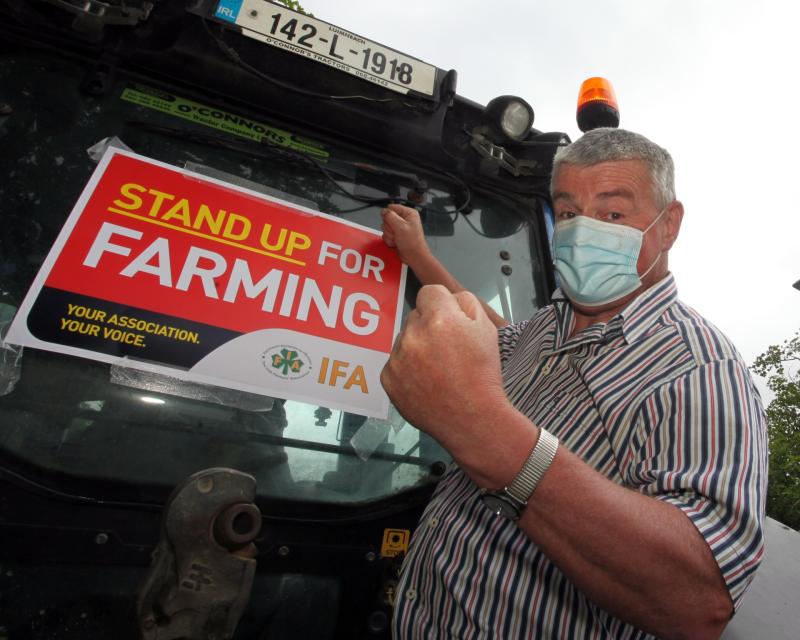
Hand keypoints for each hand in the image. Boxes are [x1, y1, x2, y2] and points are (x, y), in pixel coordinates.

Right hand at [380, 204, 428, 265]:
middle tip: (396, 233)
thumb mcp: (400, 227)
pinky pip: (386, 234)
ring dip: (389, 235)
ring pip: (385, 227)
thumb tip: (383, 211)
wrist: (414, 257)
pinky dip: (389, 240)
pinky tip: (395, 243)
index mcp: (408, 213)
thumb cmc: (411, 242)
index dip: (389, 216)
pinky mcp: (396, 235)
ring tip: (397, 239)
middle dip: (389, 228)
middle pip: (387, 218)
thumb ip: (390, 216)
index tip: (393, 223)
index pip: (392, 208)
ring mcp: (399, 227)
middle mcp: (404, 219)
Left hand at [381, 285, 513, 467]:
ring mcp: (397, 357)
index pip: (429, 292)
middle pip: (416, 316)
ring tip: (439, 369)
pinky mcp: (388, 378)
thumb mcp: (487, 329)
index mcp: (439, 318)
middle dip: (429, 326)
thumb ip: (466, 303)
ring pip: (404, 339)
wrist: (472, 418)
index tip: (450, 319)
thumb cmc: (482, 375)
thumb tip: (450, 298)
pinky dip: (406, 369)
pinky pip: (395, 362)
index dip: (442, 304)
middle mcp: (414, 334)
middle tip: (448, 349)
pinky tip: (426, 382)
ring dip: (417, 347)